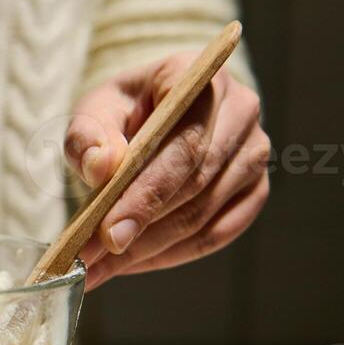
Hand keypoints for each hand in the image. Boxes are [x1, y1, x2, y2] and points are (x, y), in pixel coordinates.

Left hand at [64, 52, 269, 288]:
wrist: (152, 112)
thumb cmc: (121, 111)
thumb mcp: (93, 110)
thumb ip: (88, 135)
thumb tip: (100, 167)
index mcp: (198, 76)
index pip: (184, 143)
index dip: (147, 193)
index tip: (108, 232)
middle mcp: (240, 110)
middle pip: (196, 184)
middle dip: (140, 228)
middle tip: (92, 259)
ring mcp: (254, 152)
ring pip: (205, 215)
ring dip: (149, 249)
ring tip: (100, 268)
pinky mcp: (255, 189)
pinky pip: (217, 234)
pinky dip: (171, 255)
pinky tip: (133, 263)